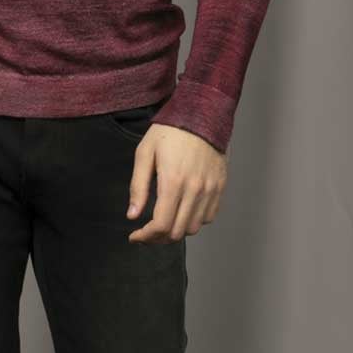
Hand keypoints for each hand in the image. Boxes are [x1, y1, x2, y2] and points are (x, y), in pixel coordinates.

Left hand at [126, 124, 226, 242]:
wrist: (202, 115)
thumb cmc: (169, 132)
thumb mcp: (145, 154)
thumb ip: (138, 187)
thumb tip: (132, 215)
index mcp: (173, 181)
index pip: (161, 225)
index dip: (146, 237)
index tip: (134, 236)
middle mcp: (195, 189)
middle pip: (177, 232)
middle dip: (158, 238)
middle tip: (146, 232)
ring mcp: (210, 189)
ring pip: (193, 228)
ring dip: (176, 231)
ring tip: (163, 223)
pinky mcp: (220, 187)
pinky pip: (208, 217)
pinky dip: (193, 221)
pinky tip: (181, 212)